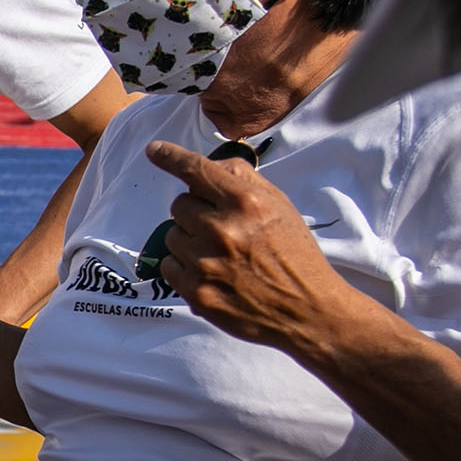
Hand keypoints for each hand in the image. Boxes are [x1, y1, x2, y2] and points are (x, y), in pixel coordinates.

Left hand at [141, 141, 374, 351]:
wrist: (306, 310)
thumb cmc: (295, 254)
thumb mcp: (280, 206)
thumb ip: (244, 180)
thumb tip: (211, 166)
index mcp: (245, 203)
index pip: (197, 171)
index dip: (171, 157)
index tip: (154, 150)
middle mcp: (222, 229)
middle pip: (179, 205)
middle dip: (196, 213)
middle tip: (221, 229)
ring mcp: (206, 263)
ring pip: (172, 236)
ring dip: (189, 241)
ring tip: (220, 255)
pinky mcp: (197, 292)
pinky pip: (169, 266)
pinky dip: (183, 268)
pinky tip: (211, 273)